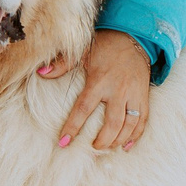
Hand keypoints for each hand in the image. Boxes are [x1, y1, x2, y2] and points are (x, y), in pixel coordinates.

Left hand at [42, 30, 154, 150]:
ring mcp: (133, 94)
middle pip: (111, 123)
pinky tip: (127, 145)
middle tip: (93, 148)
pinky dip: (136, 135)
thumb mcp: (82, 52)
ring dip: (118, 140)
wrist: (133, 37)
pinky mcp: (144, 96)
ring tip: (107, 148)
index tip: (63, 142)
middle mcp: (118, 90)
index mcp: (99, 80)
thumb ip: (61, 64)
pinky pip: (143, 120)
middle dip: (102, 140)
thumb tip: (40, 72)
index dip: (73, 127)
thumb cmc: (104, 46)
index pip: (84, 108)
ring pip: (129, 125)